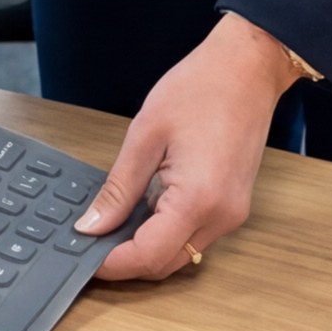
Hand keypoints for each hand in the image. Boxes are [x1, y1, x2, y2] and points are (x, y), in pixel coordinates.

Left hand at [75, 13, 307, 281]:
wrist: (247, 66)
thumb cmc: (201, 88)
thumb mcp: (145, 135)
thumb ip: (118, 188)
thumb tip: (92, 225)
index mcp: (198, 199)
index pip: (148, 256)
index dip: (112, 264)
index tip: (84, 256)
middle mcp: (221, 216)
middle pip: (166, 263)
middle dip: (127, 261)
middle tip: (90, 242)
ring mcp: (231, 212)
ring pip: (181, 253)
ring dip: (146, 248)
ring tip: (111, 225)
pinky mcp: (233, 205)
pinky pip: (194, 234)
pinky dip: (165, 232)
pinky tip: (141, 211)